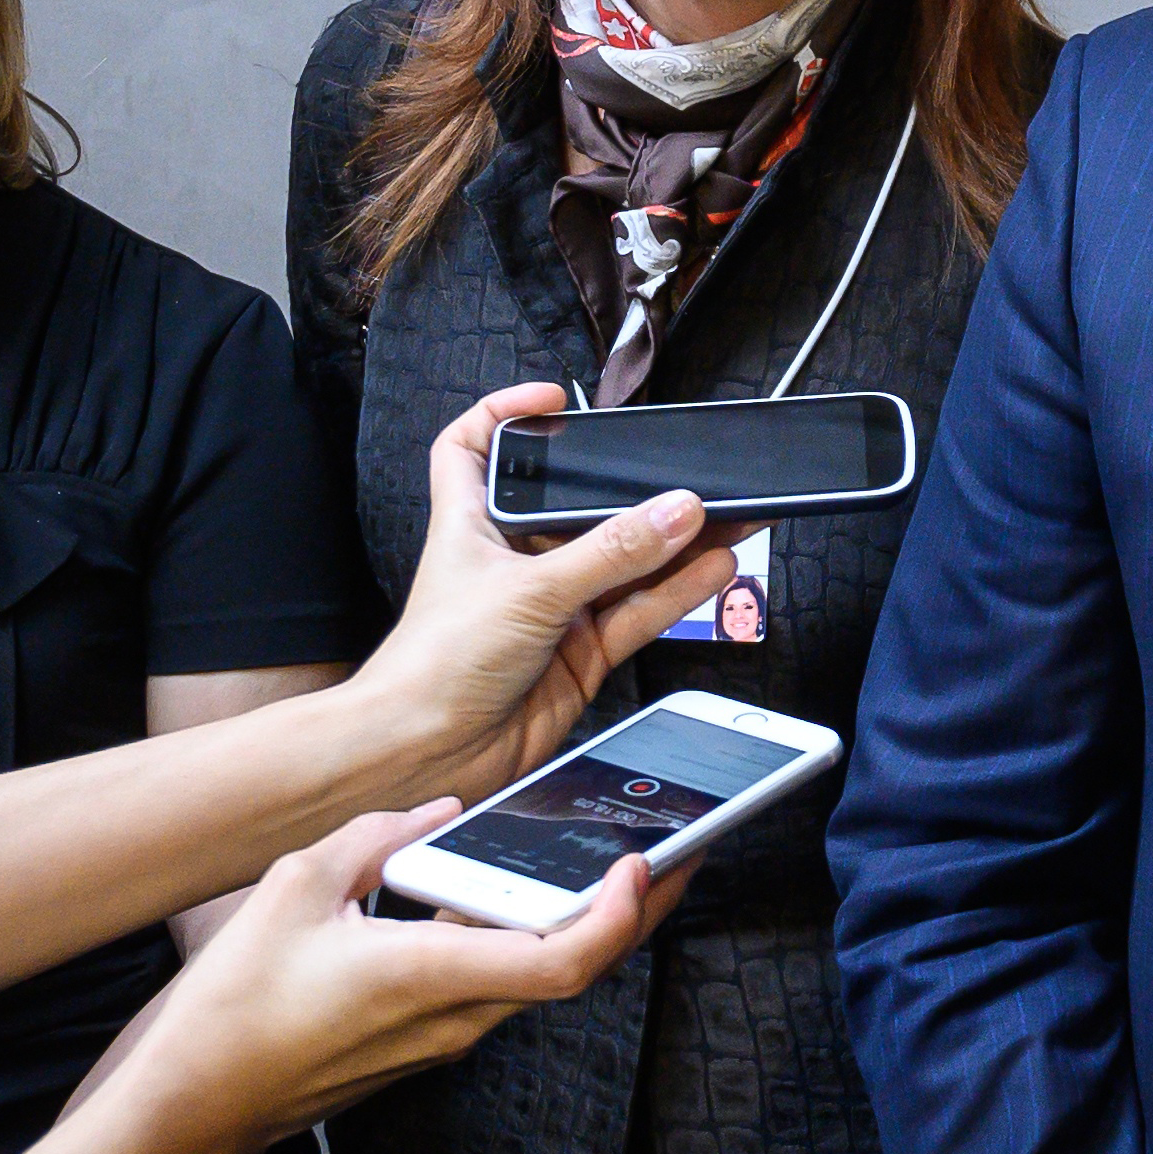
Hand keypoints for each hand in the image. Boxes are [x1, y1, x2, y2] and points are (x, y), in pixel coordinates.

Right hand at [101, 803, 667, 1153]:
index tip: (642, 863)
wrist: (196, 1104)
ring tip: (618, 862)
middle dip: (637, 909)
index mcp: (430, 976)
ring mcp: (443, 1037)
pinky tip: (516, 896)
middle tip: (680, 849)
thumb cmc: (235, 1005)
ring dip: (586, 924)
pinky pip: (496, 987)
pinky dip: (524, 940)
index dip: (618, 916)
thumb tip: (434, 810)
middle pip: (575, 967)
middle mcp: (454, 1017)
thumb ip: (375, 837)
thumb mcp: (294, 887)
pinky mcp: (426, 1042)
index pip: (563, 961)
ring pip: (540, 978)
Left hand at [350, 386, 738, 797]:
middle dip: (629, 492)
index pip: (475, 448)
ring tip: (727, 518)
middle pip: (577, 509)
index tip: (553, 399)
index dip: (506, 414)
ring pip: (623, 563)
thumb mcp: (529, 590)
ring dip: (672, 544)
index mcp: (474, 524)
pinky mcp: (581, 653)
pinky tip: (713, 568)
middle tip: (682, 473)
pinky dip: (677, 592)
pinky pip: (639, 611)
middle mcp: (515, 561)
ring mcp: (551, 609)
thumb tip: (675, 512)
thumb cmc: (435, 665)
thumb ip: (611, 552)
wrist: (426, 754)